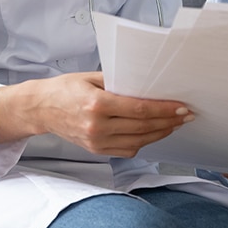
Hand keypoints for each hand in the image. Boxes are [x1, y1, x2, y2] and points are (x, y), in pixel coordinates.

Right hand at [0, 71, 193, 157]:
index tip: (181, 107)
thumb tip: (149, 86)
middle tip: (186, 116)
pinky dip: (144, 142)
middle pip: (143, 126)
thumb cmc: (66, 88)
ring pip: (139, 141)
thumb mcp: (91, 77)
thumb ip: (119, 82)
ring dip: (160, 133)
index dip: (164, 110)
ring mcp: (97, 141)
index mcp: (97, 104)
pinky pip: (128, 150)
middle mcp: (97, 126)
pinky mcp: (96, 150)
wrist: (41, 108)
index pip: (140, 109)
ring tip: (174, 124)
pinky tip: (153, 132)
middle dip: (169, 121)